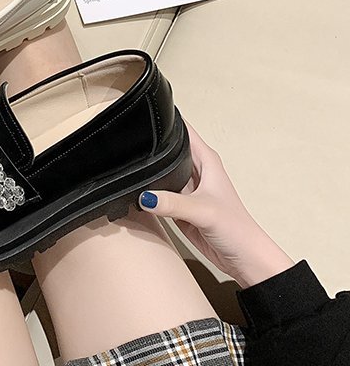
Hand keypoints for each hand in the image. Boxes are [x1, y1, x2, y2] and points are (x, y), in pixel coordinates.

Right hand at [138, 121, 293, 287]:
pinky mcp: (179, 206)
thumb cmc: (237, 229)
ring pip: (161, 171)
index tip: (148, 113)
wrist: (242, 259)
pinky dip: (148, 193)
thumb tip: (145, 196)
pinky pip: (158, 194)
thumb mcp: (203, 211)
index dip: (168, 120)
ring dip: (149, 172)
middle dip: (152, 146)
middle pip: (168, 149)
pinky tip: (137, 192)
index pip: (184, 130)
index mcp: (206, 160)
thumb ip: (172, 203)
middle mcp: (195, 171)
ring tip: (130, 168)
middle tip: (129, 142)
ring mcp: (186, 188)